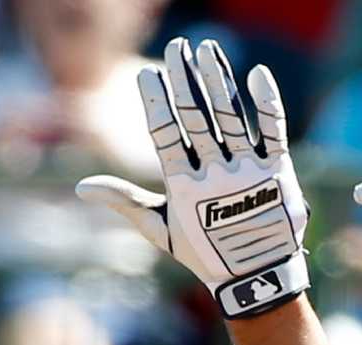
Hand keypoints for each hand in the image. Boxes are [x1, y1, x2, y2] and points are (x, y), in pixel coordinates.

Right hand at [77, 37, 309, 318]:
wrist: (258, 279)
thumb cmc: (206, 253)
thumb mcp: (161, 229)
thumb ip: (126, 202)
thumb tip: (81, 187)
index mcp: (184, 188)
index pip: (166, 135)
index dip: (156, 103)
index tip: (148, 74)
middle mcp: (216, 176)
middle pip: (197, 117)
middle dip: (185, 79)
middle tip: (178, 47)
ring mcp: (249, 172)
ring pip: (231, 116)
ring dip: (218, 79)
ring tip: (207, 48)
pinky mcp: (279, 171)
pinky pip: (274, 129)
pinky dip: (266, 101)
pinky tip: (256, 74)